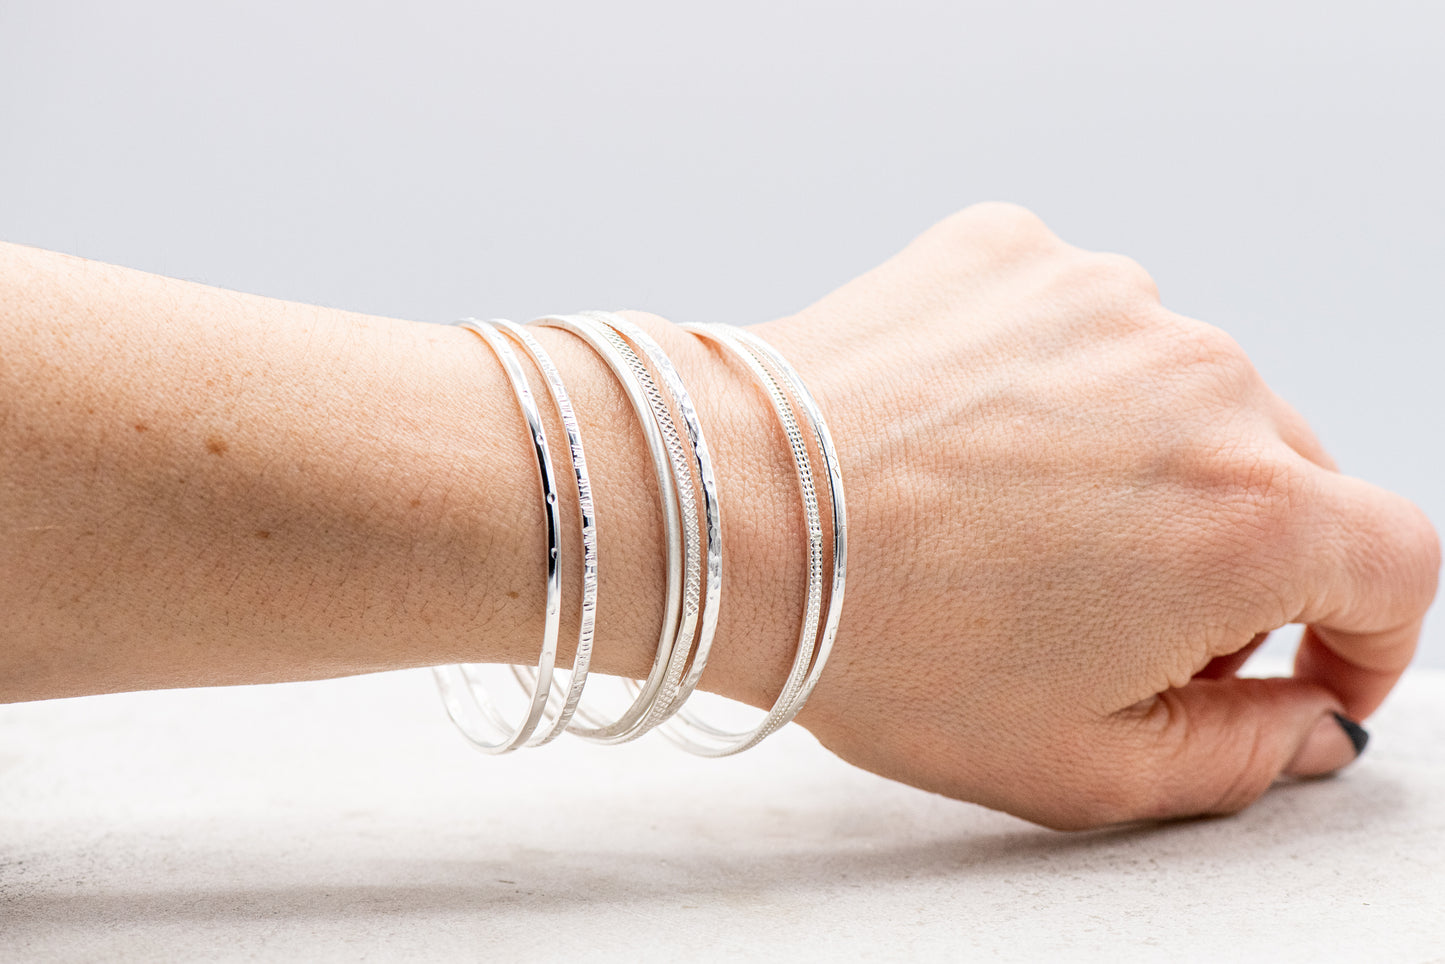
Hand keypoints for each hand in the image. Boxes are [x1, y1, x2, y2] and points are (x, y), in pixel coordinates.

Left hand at [744, 204, 1438, 828]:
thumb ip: (1234, 757)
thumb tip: (1309, 720)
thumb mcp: (1076, 764)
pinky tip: (963, 441)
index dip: (1367, 633)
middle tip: (1112, 615)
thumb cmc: (881, 646)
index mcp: (1250, 517)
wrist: (728, 513)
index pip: (1394, 565)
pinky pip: (1077, 329)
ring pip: (1177, 395)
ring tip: (1007, 521)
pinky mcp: (1017, 253)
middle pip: (1285, 476)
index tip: (1313, 662)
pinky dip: (1048, 386)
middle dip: (1230, 558)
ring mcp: (1108, 298)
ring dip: (1134, 461)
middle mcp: (1204, 380)